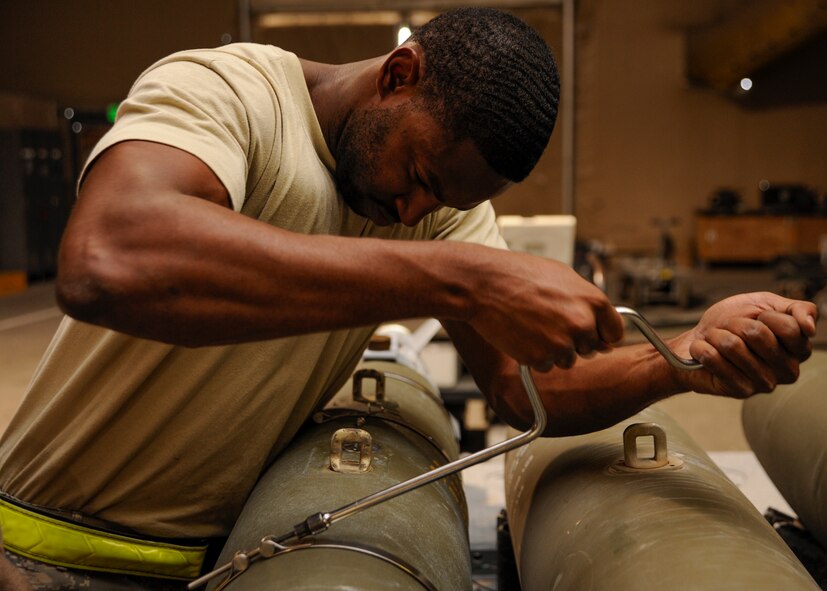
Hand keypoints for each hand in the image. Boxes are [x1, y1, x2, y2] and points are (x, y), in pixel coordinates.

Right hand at [465, 250, 623, 370]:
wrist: (484, 284)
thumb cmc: (520, 274)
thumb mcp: (563, 277)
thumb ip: (586, 301)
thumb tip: (600, 325)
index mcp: (594, 301)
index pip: (615, 333)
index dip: (602, 335)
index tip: (593, 335)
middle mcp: (582, 324)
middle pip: (590, 348)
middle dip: (573, 341)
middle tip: (548, 322)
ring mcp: (561, 344)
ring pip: (567, 360)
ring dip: (553, 350)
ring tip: (532, 325)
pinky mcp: (539, 358)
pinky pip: (544, 366)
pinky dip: (533, 355)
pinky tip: (521, 334)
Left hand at [670, 292, 816, 397]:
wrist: (700, 338)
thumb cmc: (735, 321)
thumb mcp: (766, 304)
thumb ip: (797, 309)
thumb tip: (810, 328)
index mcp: (799, 349)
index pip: (789, 328)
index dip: (765, 316)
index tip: (756, 318)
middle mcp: (788, 370)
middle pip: (757, 334)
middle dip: (734, 323)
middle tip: (729, 328)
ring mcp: (765, 383)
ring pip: (732, 345)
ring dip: (715, 334)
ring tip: (716, 340)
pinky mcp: (740, 391)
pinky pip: (713, 359)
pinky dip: (701, 348)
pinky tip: (703, 350)